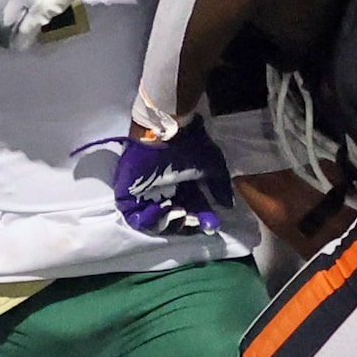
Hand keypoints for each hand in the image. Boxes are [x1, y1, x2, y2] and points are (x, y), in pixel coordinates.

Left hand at [97, 121, 233, 235]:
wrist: (165, 131)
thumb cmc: (189, 145)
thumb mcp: (212, 166)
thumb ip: (220, 186)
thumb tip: (228, 205)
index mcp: (182, 186)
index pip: (193, 210)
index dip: (203, 220)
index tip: (212, 225)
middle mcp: (164, 192)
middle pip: (175, 220)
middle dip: (187, 224)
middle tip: (195, 221)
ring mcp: (145, 195)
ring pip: (156, 222)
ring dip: (170, 224)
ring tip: (180, 214)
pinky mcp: (128, 196)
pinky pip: (137, 218)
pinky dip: (150, 220)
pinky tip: (164, 211)